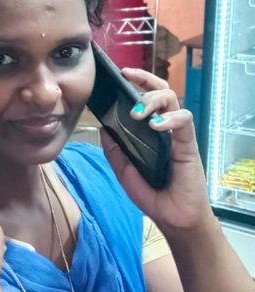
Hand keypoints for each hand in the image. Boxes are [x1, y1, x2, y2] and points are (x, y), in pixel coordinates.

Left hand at [101, 68, 212, 231]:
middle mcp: (165, 128)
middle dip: (145, 80)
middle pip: (162, 91)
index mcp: (150, 130)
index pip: (147, 97)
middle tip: (128, 78)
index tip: (122, 73)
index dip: (137, 82)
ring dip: (153, 100)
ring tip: (138, 112)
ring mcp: (178, 135)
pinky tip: (156, 125)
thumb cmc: (152, 193)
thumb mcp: (124, 171)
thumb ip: (114, 150)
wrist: (173, 218)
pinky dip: (170, 119)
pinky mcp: (188, 145)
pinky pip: (184, 122)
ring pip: (173, 100)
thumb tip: (102, 127)